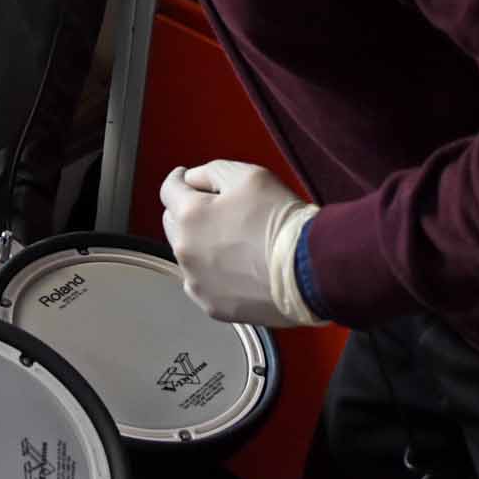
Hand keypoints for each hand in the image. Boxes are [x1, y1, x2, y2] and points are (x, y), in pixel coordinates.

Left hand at [159, 160, 325, 327]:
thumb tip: (192, 179)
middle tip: (217, 210)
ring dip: (201, 245)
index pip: (168, 190)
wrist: (310, 270)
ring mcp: (197, 282)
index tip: (187, 179)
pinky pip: (203, 283)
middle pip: (173, 223)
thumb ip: (210, 171)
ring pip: (188, 255)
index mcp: (189, 215)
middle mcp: (184, 251)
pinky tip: (237, 268)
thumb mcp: (248, 175)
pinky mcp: (212, 306)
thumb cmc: (281, 220)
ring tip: (233, 242)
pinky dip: (212, 273)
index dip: (179, 180)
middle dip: (188, 212)